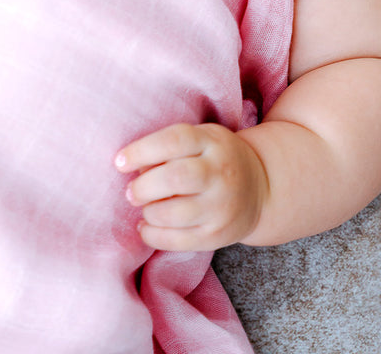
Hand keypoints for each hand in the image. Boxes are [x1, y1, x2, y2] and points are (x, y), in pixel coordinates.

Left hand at [115, 123, 268, 250]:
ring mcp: (222, 206)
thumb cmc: (213, 158)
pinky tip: (145, 227)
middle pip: (175, 178)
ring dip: (149, 212)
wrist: (261, 187)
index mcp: (211, 141)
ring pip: (176, 213)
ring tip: (144, 207)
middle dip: (143, 187)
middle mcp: (220, 173)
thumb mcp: (199, 140)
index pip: (173, 141)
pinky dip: (154, 236)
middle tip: (131, 192)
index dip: (141, 151)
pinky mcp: (219, 235)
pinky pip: (181, 241)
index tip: (119, 162)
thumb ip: (168, 147)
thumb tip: (129, 166)